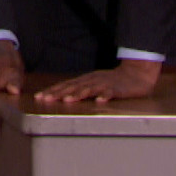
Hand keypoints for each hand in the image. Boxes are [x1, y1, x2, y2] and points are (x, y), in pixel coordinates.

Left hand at [34, 58, 161, 103]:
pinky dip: (105, 96)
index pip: (65, 85)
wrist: (136, 74)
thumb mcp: (93, 83)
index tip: (39, 97)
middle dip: (59, 93)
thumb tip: (62, 96)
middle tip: (46, 99)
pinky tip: (100, 101)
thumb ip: (80, 89)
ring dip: (78, 94)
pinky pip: (111, 92)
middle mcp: (92, 80)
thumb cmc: (112, 81)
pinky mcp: (118, 89)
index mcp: (85, 80)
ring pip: (90, 89)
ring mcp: (104, 84)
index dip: (52, 91)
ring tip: (68, 100)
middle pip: (73, 87)